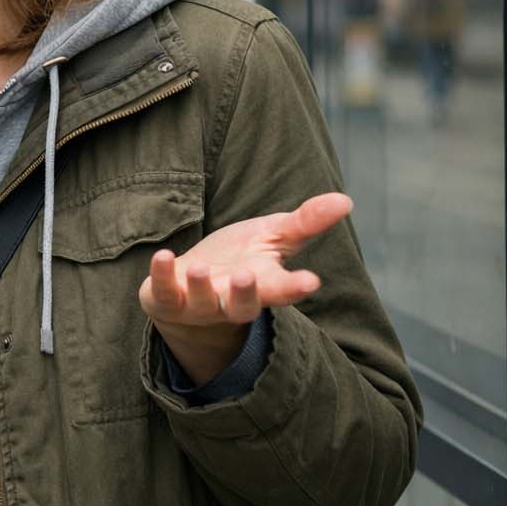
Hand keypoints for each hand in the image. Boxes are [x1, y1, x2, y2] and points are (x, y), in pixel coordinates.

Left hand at [138, 192, 351, 385]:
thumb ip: (306, 222)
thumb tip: (345, 199)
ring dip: (202, 286)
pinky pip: (163, 292)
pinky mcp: (167, 298)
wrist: (189, 283)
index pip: (283, 290)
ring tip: (200, 268)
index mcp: (262, 285)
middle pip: (243, 306)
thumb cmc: (238, 258)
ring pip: (204, 302)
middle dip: (246, 294)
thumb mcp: (272, 236)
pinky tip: (163, 256)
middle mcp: (232, 300)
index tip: (310, 281)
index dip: (295, 287)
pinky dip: (161, 275)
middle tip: (249, 275)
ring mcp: (199, 303)